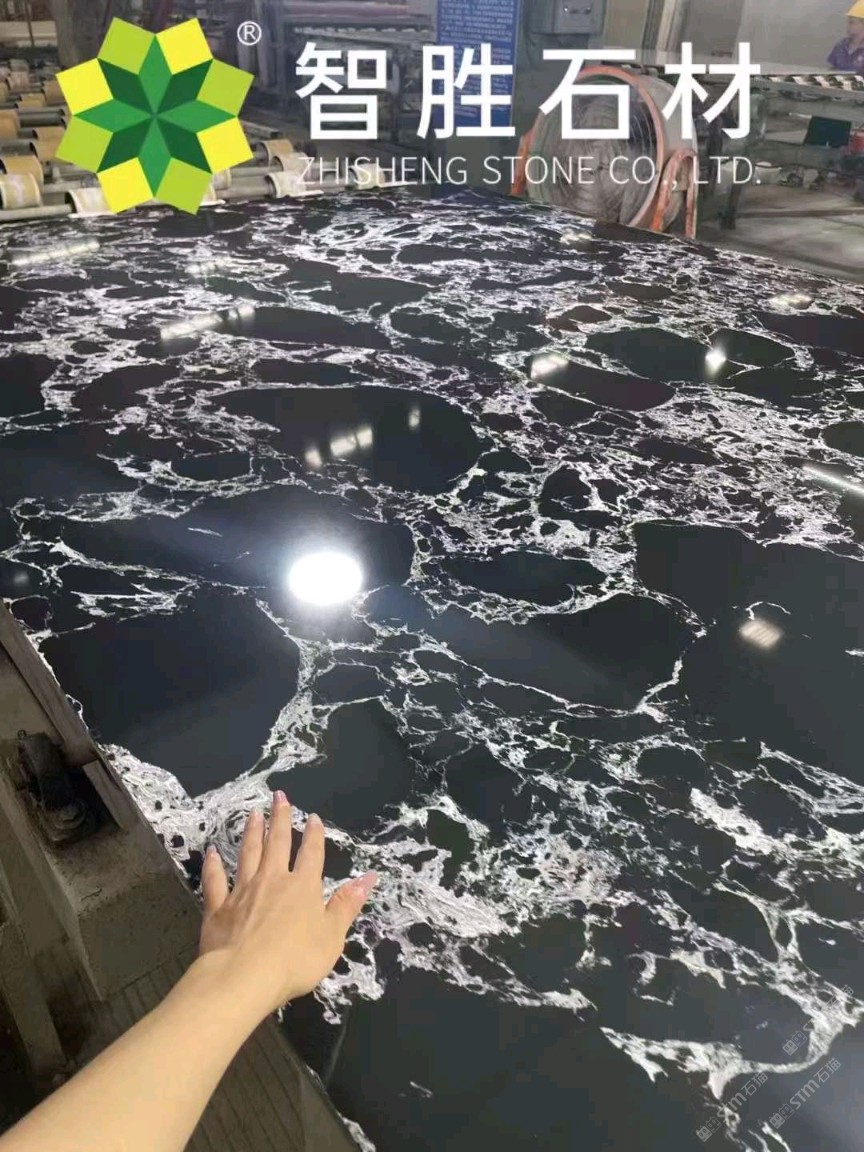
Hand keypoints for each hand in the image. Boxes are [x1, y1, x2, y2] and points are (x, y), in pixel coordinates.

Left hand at [196, 792, 376, 1021]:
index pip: (311, 854)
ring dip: (252, 833)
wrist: (245, 976)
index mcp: (303, 887)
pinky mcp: (218, 907)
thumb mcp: (332, 935)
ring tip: (253, 815)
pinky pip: (216, 881)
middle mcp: (273, 880)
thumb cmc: (296, 959)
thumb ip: (347, 904)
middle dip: (280, 819)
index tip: (313, 817)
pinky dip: (214, 866)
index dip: (314, 835)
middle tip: (279, 797)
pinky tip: (212, 853)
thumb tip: (369, 877)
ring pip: (248, 854)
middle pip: (278, 844)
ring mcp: (243, 891)